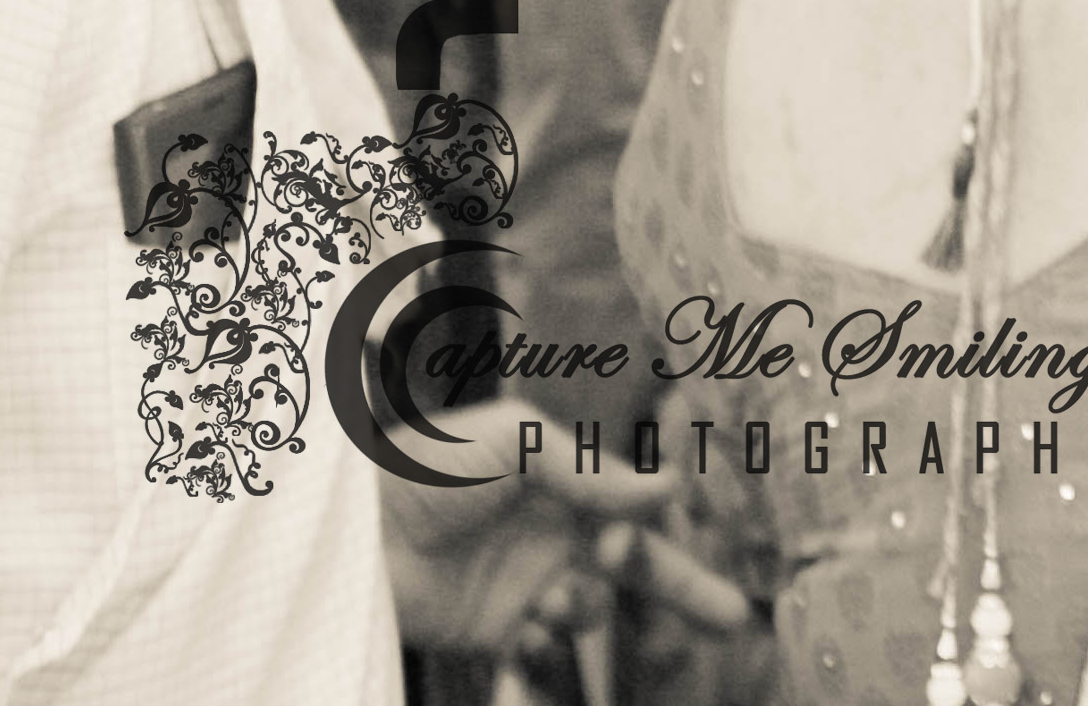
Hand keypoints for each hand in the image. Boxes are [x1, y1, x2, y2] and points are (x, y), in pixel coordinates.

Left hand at [380, 400, 753, 658]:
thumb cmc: (427, 465)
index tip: (648, 537)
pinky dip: (543, 642)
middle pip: (637, 568)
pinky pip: (545, 646)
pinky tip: (524, 631)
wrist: (354, 532)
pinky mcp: (495, 629)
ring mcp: (527, 584)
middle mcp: (554, 535)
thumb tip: (667, 489)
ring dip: (585, 609)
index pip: (632, 509)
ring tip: (556, 603)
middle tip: (734, 618)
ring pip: (593, 609)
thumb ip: (590, 470)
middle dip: (687, 591)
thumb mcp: (513, 441)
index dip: (654, 528)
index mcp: (563, 484)